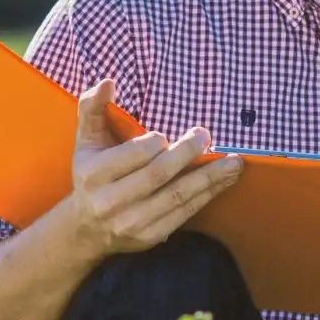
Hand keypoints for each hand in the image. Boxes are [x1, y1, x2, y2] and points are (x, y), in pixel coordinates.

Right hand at [62, 78, 244, 259]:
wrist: (86, 229)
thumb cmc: (90, 176)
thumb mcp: (85, 141)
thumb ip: (92, 108)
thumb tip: (108, 82)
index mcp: (94, 174)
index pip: (133, 155)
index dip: (155, 144)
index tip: (166, 135)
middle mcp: (110, 202)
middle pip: (158, 175)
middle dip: (187, 154)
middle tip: (206, 136)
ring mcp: (132, 223)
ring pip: (177, 196)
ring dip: (209, 178)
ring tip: (234, 163)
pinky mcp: (150, 236)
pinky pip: (184, 214)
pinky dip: (206, 196)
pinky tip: (223, 182)